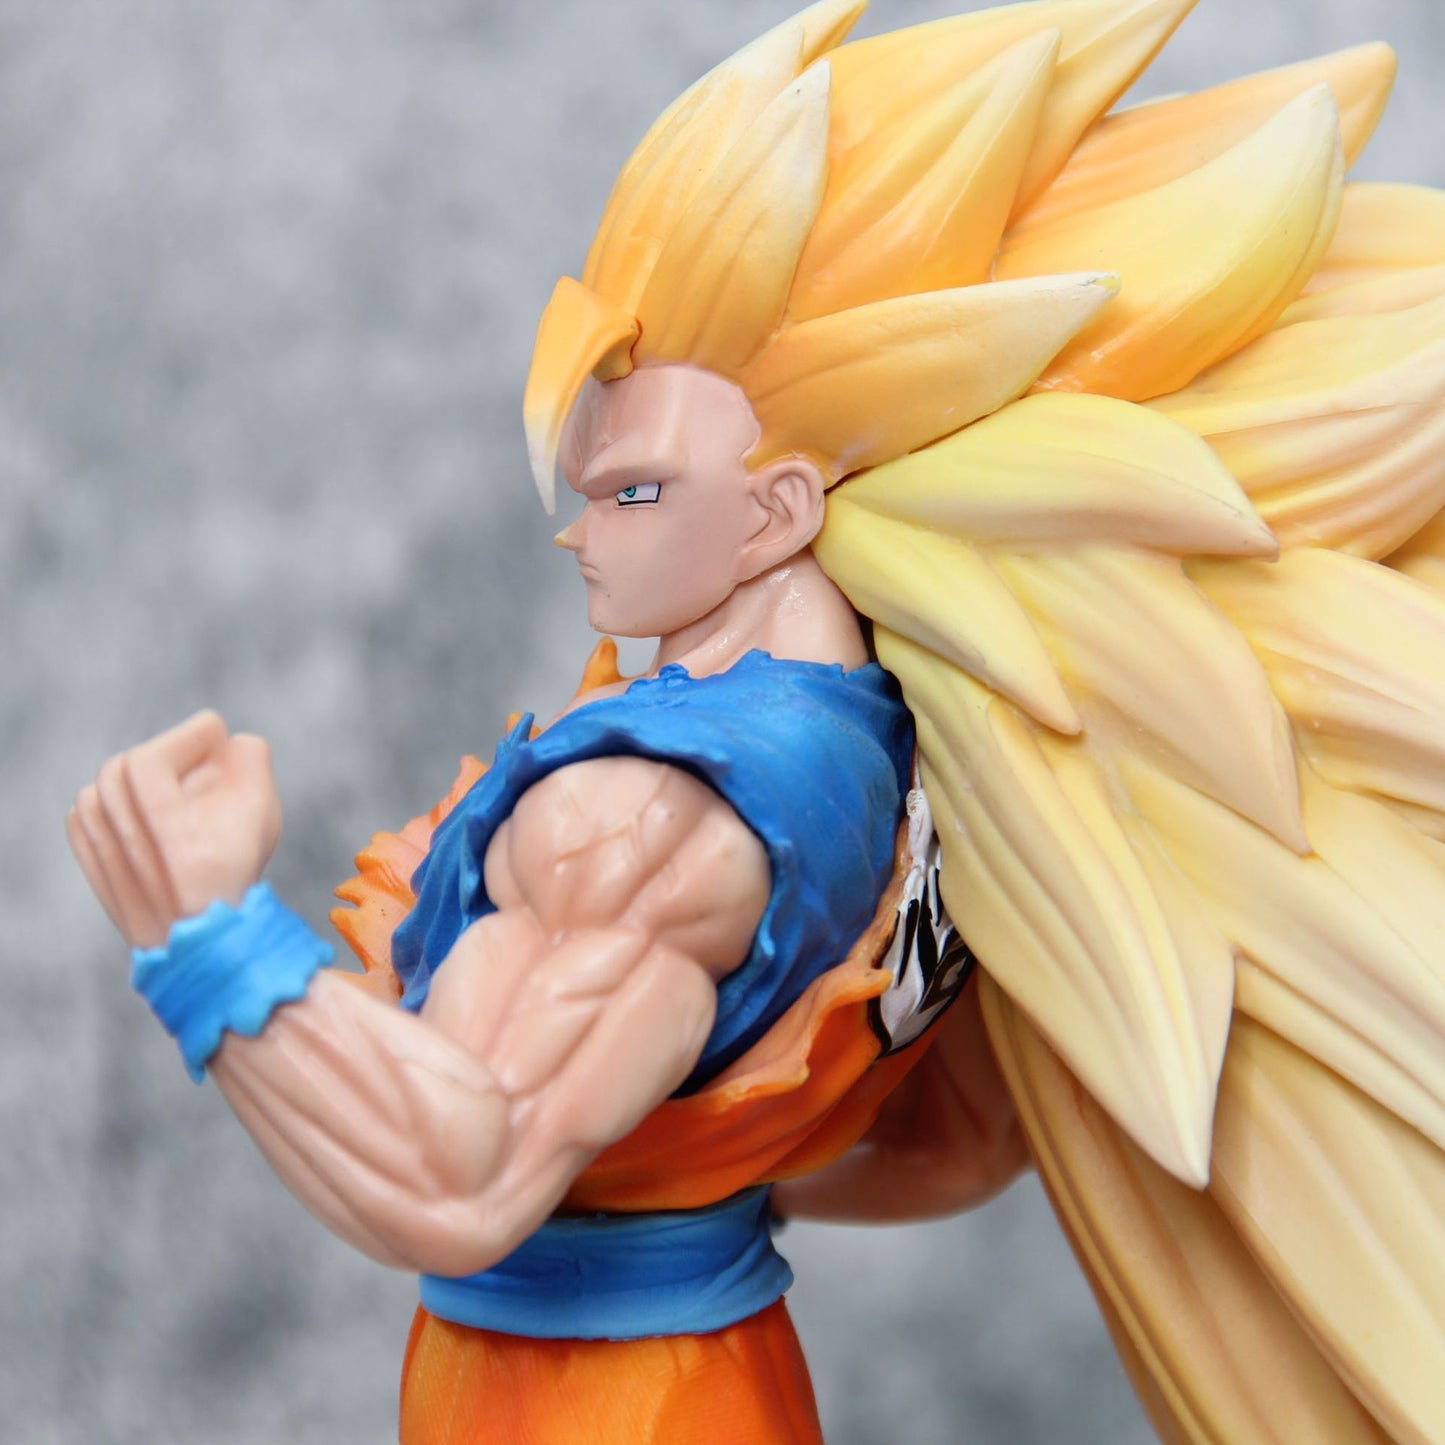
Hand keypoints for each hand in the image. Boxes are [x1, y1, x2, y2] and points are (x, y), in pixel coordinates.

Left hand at [68, 710, 282, 947]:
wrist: (203, 940)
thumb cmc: (233, 874)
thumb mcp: (259, 809)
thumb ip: (251, 759)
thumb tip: (233, 743)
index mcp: (152, 801)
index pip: (165, 747)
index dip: (198, 737)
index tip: (221, 736)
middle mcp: (115, 819)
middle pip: (133, 763)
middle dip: (172, 757)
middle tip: (206, 765)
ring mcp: (97, 843)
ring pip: (107, 787)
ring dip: (144, 782)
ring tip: (181, 796)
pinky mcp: (92, 862)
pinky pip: (89, 814)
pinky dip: (117, 805)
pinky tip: (151, 818)